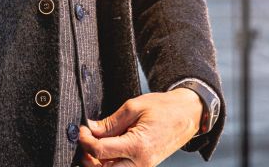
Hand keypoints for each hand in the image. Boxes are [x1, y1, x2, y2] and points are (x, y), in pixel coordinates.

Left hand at [77, 89, 200, 166]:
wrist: (188, 115)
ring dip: (98, 162)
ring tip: (94, 144)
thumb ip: (110, 122)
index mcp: (137, 146)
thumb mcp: (134, 107)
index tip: (81, 130)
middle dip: (88, 157)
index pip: (100, 151)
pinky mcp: (145, 166)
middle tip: (85, 140)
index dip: (85, 140)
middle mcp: (141, 162)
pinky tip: (106, 148)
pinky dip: (110, 162)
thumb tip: (91, 129)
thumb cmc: (164, 108)